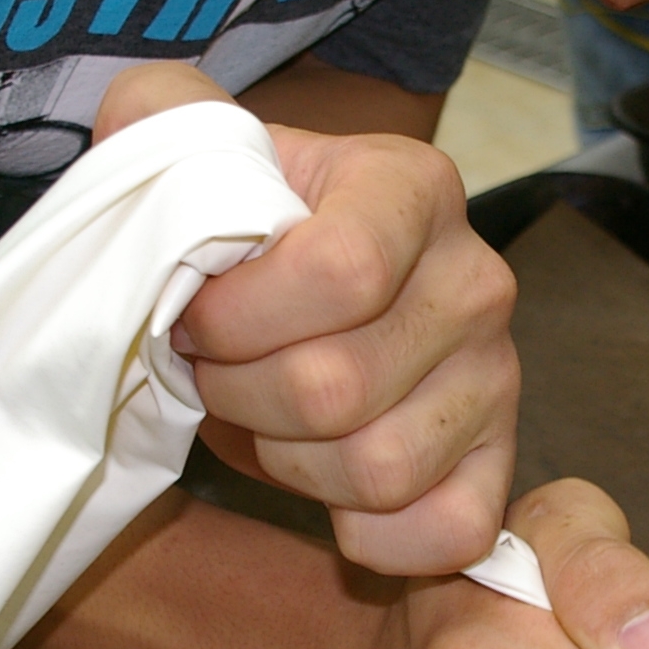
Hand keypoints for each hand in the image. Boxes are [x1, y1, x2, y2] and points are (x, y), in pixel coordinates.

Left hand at [96, 62, 515, 575]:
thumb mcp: (194, 154)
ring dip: (288, 460)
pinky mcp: (496, 463)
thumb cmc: (243, 234)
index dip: (240, 316)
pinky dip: (369, 532)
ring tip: (264, 417)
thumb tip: (150, 115)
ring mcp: (498, 378)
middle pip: (339, 385)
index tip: (194, 314)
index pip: (342, 271)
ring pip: (376, 468)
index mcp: (413, 188)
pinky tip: (325, 484)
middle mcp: (477, 280)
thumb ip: (163, 116)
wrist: (297, 296)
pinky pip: (443, 533)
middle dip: (240, 393)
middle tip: (215, 370)